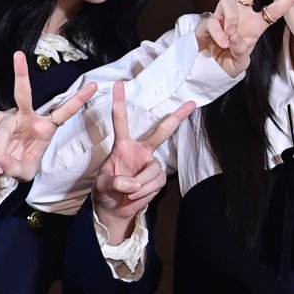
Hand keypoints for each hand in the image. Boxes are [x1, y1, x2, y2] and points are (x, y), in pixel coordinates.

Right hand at [0, 52, 96, 180]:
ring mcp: (11, 115)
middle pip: (23, 93)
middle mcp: (28, 115)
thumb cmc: (22, 165)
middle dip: (21, 73)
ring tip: (0, 164)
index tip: (93, 85)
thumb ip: (15, 168)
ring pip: (2, 127)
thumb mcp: (24, 172)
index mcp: (46, 127)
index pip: (64, 111)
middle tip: (18, 55)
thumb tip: (1, 161)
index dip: (78, 99)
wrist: (6, 166)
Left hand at [93, 81, 192, 240]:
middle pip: (161, 132)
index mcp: (122, 146)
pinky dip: (145, 191)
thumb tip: (130, 183)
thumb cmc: (105, 191)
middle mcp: (140, 151)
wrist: (114, 209)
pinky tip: (136, 195)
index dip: (120, 102)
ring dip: (140, 184)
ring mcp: (151, 164)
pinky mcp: (158, 178)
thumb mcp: (102, 185)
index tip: (119, 83)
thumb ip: (114, 182)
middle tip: (191, 104)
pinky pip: (156, 182)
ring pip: (154, 169)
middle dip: (177, 117)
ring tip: (128, 193)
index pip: (121, 120)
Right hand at [198, 0, 293, 74]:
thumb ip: (241, 52)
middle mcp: (240, 14)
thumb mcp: (240, 61)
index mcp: (255, 23)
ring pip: (228, 0)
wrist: (209, 69)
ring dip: (230, 18)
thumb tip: (235, 39)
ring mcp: (222, 16)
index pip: (274, 8)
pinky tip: (221, 44)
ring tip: (230, 37)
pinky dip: (218, 33)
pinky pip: (213, 21)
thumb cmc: (230, 60)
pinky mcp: (207, 22)